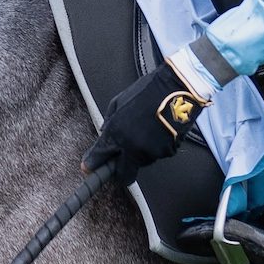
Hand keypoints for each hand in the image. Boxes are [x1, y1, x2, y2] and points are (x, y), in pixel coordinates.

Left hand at [81, 60, 209, 186]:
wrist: (175, 90)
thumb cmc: (146, 92)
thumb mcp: (118, 103)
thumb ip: (109, 121)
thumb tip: (105, 133)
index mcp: (116, 132)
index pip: (99, 156)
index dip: (92, 164)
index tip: (88, 168)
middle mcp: (131, 146)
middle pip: (123, 172)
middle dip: (120, 171)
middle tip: (120, 161)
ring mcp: (150, 152)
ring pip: (141, 162)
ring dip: (140, 153)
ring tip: (146, 131)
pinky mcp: (166, 152)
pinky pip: (157, 154)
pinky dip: (156, 147)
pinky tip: (157, 131)